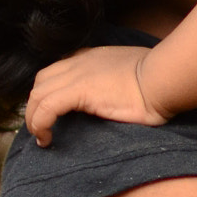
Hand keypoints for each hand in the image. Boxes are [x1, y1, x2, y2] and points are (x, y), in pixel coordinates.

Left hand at [24, 45, 166, 146]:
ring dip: (34, 118)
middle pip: (40, 82)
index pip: (57, 71)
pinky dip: (40, 124)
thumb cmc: (158, 80)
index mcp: (92, 57)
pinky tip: (47, 139)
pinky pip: (45, 108)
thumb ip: (117, 80)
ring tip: (43, 138)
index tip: (53, 115)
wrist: (163, 78)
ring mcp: (77, 75)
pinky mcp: (78, 91)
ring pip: (36, 95)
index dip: (48, 93)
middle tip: (44, 129)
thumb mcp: (133, 74)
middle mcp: (79, 62)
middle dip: (35, 106)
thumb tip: (117, 96)